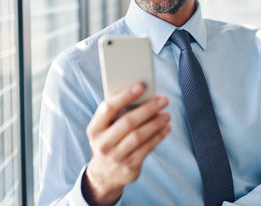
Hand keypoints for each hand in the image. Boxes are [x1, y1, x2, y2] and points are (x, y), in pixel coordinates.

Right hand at [82, 83, 170, 205]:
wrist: (104, 174)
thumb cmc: (109, 140)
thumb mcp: (105, 129)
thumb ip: (117, 114)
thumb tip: (143, 95)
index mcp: (94, 129)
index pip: (108, 108)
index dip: (124, 96)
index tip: (141, 86)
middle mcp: (102, 144)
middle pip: (128, 122)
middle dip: (148, 109)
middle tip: (163, 99)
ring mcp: (116, 157)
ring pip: (139, 136)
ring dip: (156, 123)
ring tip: (166, 114)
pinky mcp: (129, 167)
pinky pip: (147, 148)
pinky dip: (159, 136)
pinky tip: (166, 127)